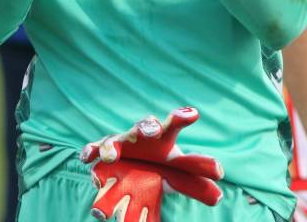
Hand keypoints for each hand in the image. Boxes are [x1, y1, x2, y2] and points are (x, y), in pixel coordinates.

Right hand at [81, 107, 222, 221]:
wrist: (134, 167)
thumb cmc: (159, 165)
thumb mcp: (178, 173)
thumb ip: (195, 182)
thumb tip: (218, 192)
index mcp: (163, 137)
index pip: (174, 124)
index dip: (182, 117)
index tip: (193, 114)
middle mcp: (140, 135)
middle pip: (143, 127)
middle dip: (146, 127)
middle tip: (152, 131)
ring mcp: (120, 142)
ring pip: (115, 140)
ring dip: (113, 146)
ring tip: (112, 157)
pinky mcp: (101, 152)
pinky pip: (94, 150)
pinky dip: (90, 152)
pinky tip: (87, 158)